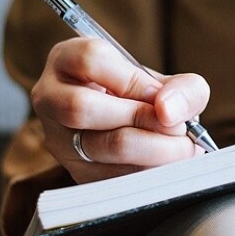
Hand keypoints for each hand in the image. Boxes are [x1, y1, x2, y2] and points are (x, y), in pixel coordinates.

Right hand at [31, 37, 210, 182]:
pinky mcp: (74, 172)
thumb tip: (168, 110)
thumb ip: (183, 88)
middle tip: (178, 129)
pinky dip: (146, 172)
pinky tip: (166, 166)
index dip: (132, 80)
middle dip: (141, 118)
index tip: (161, 97)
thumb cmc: (147, 99)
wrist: (137, 131)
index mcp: (68, 59)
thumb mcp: (168, 83)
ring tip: (181, 148)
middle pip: (82, 106)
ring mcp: (58, 139)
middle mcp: (51, 97)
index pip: (90, 59)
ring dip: (151, 149)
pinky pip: (110, 176)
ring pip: (97, 145)